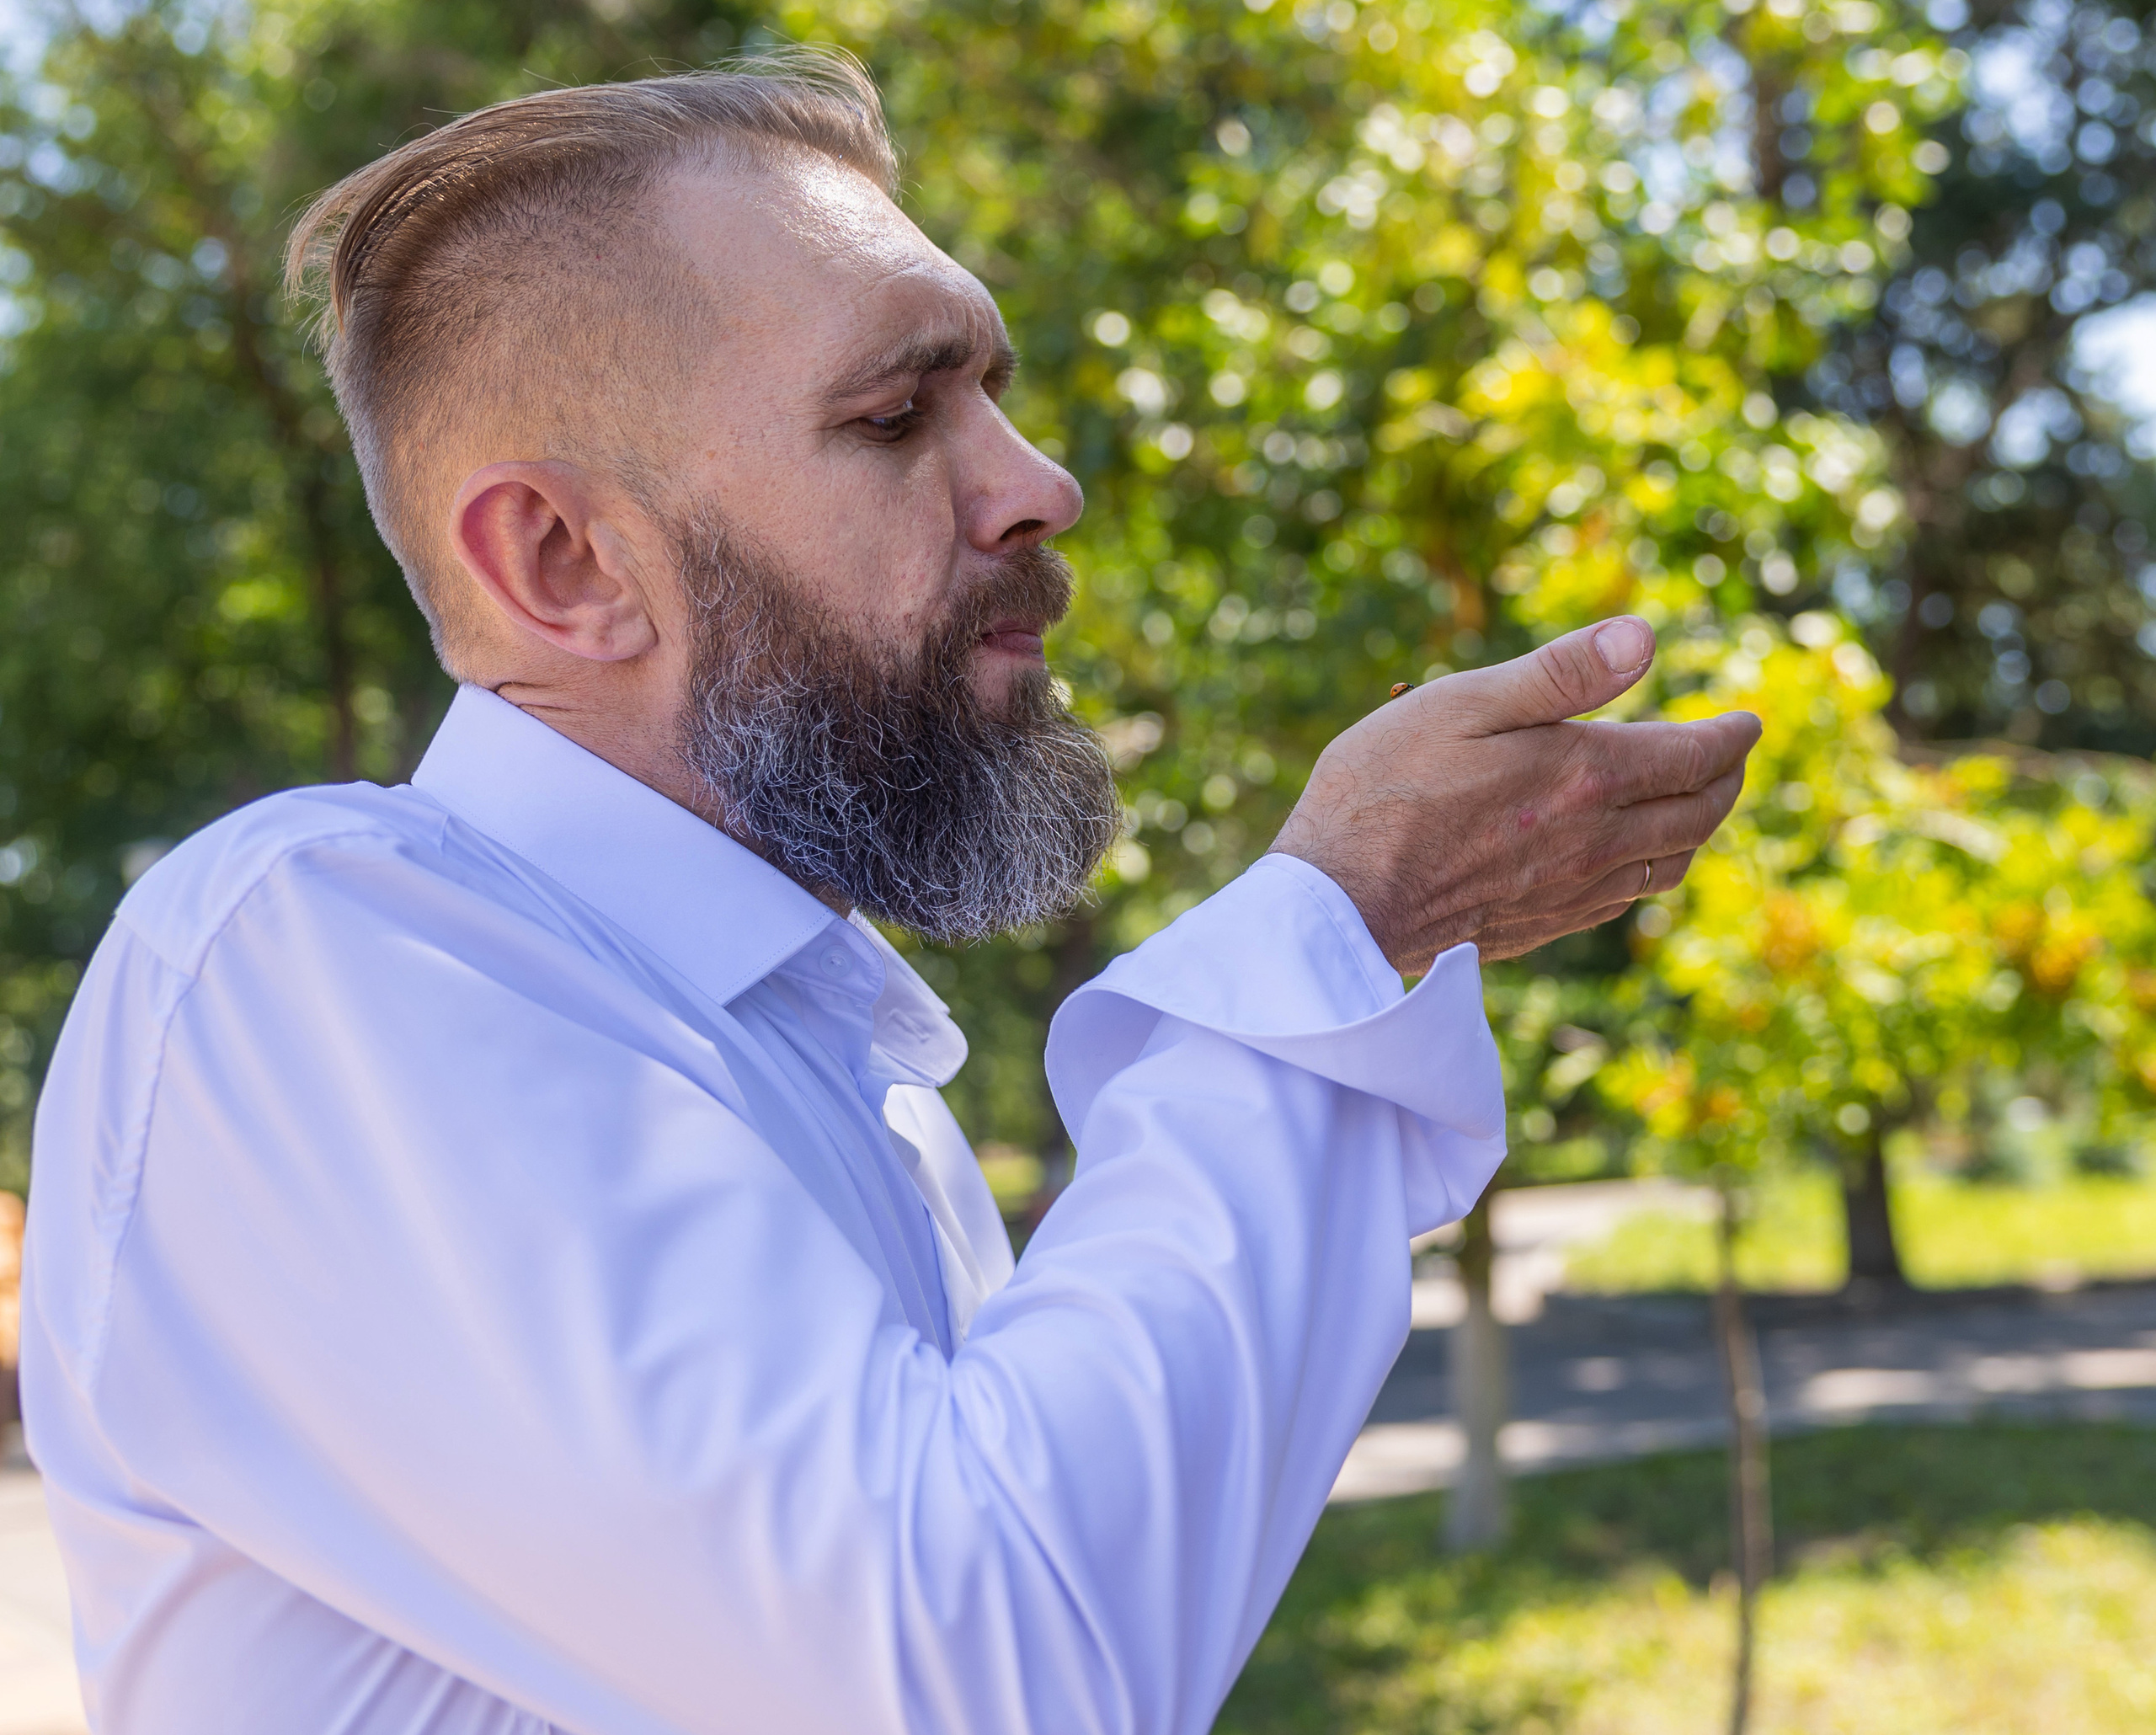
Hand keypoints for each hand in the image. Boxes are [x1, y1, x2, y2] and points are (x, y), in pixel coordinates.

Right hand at [1268, 617, 1759, 972]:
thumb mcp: (1463, 703)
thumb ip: (1561, 673)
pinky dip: (1649, 871)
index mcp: (1586, 777)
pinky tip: (1631, 859)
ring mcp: (1571, 892)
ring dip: (1695, 827)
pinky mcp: (1541, 925)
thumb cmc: (1383, 789)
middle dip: (1726, 779)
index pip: (1694, 757)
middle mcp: (1596, 841)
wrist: (1339, 903)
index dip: (1731, 736)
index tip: (1747, 720)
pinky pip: (1624, 899)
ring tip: (1694, 802)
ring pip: (1668, 863)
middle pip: (1697, 814)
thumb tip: (1646, 637)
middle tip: (1732, 755)